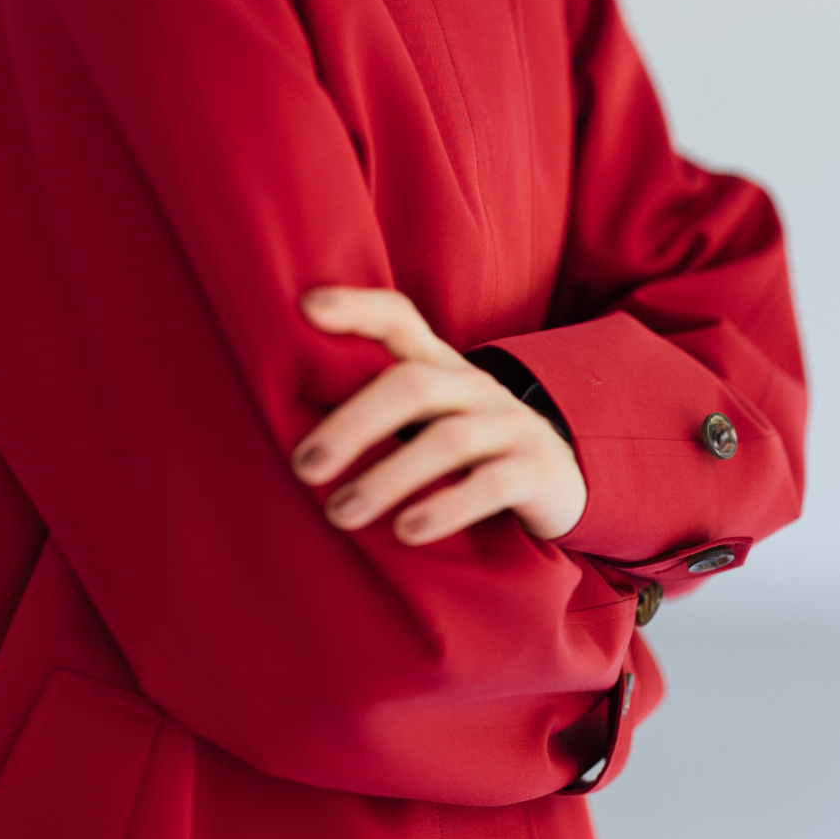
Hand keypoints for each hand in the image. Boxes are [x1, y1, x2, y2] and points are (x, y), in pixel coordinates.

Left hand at [291, 287, 586, 546]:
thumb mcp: (425, 417)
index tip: (304, 308)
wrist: (558, 476)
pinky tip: (407, 531)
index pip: (399, 318)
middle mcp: (474, 385)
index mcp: (440, 365)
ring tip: (340, 513)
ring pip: (448, 439)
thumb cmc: (464, 447)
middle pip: (413, 384)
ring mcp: (509, 425)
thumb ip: (373, 407)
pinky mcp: (534, 471)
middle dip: (353, 424)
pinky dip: (445, 507)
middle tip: (304, 467)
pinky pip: (491, 484)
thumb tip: (281, 425)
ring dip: (387, 478)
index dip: (355, 307)